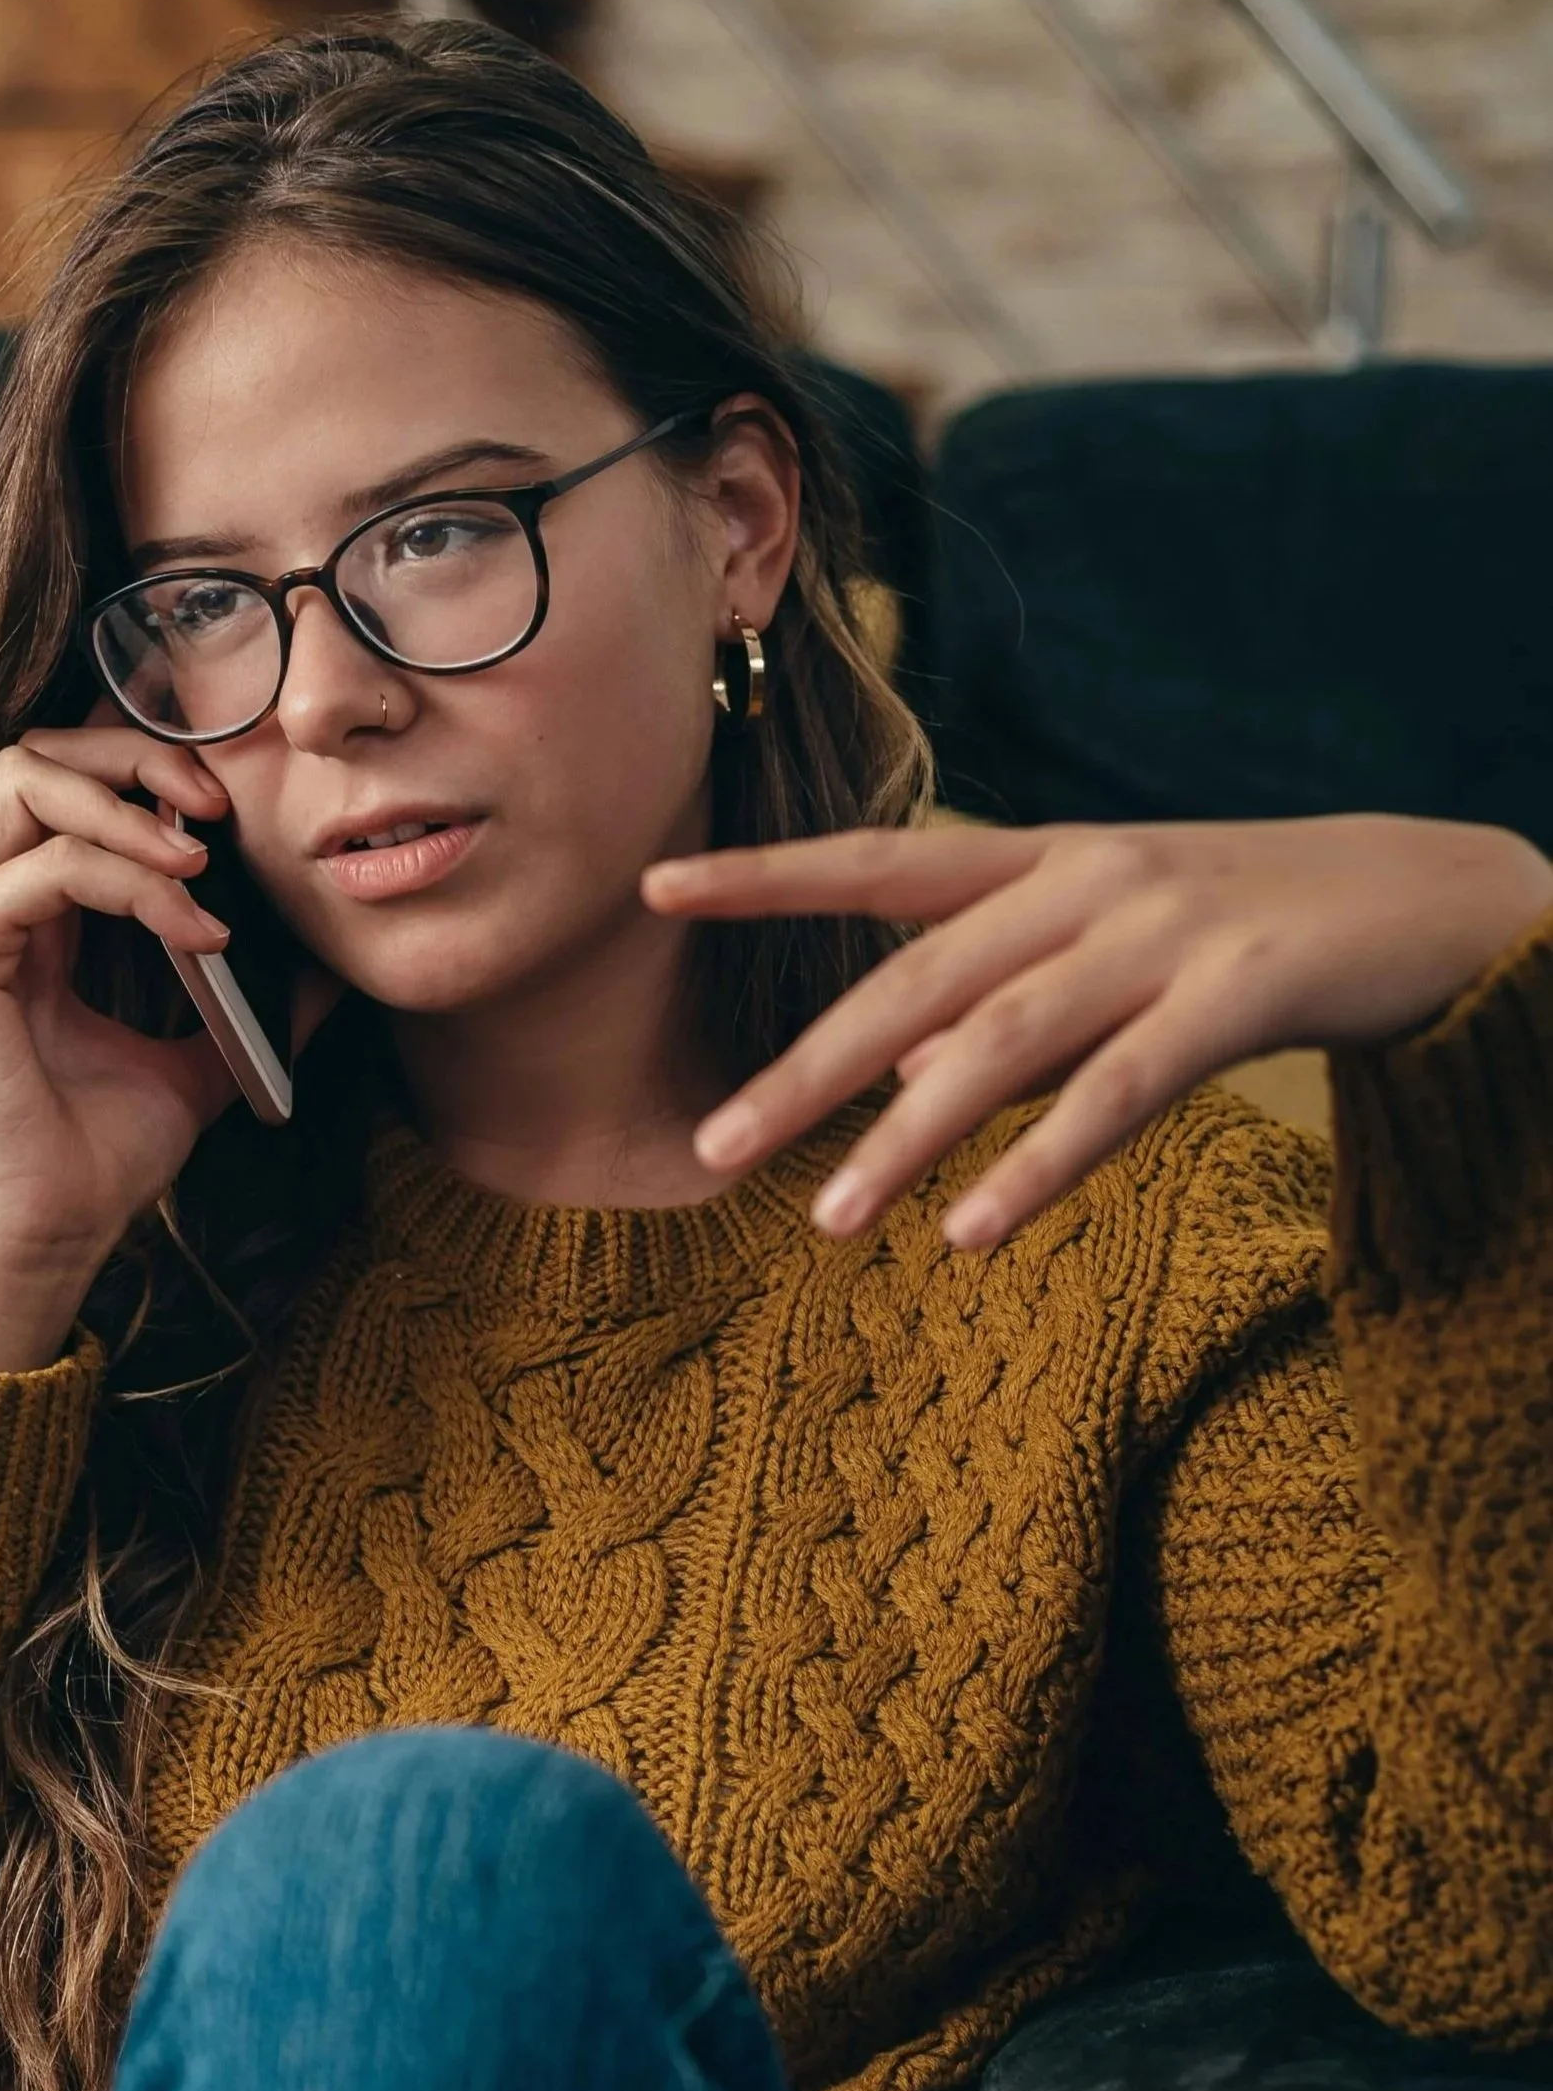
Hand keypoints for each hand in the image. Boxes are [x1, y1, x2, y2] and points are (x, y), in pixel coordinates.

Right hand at [0, 716, 333, 1368]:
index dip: (146, 770)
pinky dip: (131, 881)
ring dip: (128, 802)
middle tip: (217, 805)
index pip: (68, 783)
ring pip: (26, 781)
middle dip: (134, 755)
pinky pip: (47, 869)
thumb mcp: (202, 1060)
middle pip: (38, 753)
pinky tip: (196, 926)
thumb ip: (248, 1003)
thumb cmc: (102, 1156)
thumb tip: (325, 967)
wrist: (51, 1235)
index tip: (230, 810)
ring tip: (204, 856)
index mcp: (30, 914)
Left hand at [644, 813, 1552, 1250]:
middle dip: (809, 1068)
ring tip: (827, 1220)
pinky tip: (975, 1232)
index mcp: (1044, 858)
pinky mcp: (1241, 988)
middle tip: (711, 1149)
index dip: (769, 876)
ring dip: (907, 1136)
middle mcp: (1086, 880)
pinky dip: (1043, 1163)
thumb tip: (896, 1090)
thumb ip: (1003, 1006)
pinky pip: (1121, 1092)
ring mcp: (1163, 930)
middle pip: (917, 977)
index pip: (881, 859)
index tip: (658, 888)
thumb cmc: (1243, 929)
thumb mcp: (1109, 951)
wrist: (1432, 896)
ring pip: (1004, 1040)